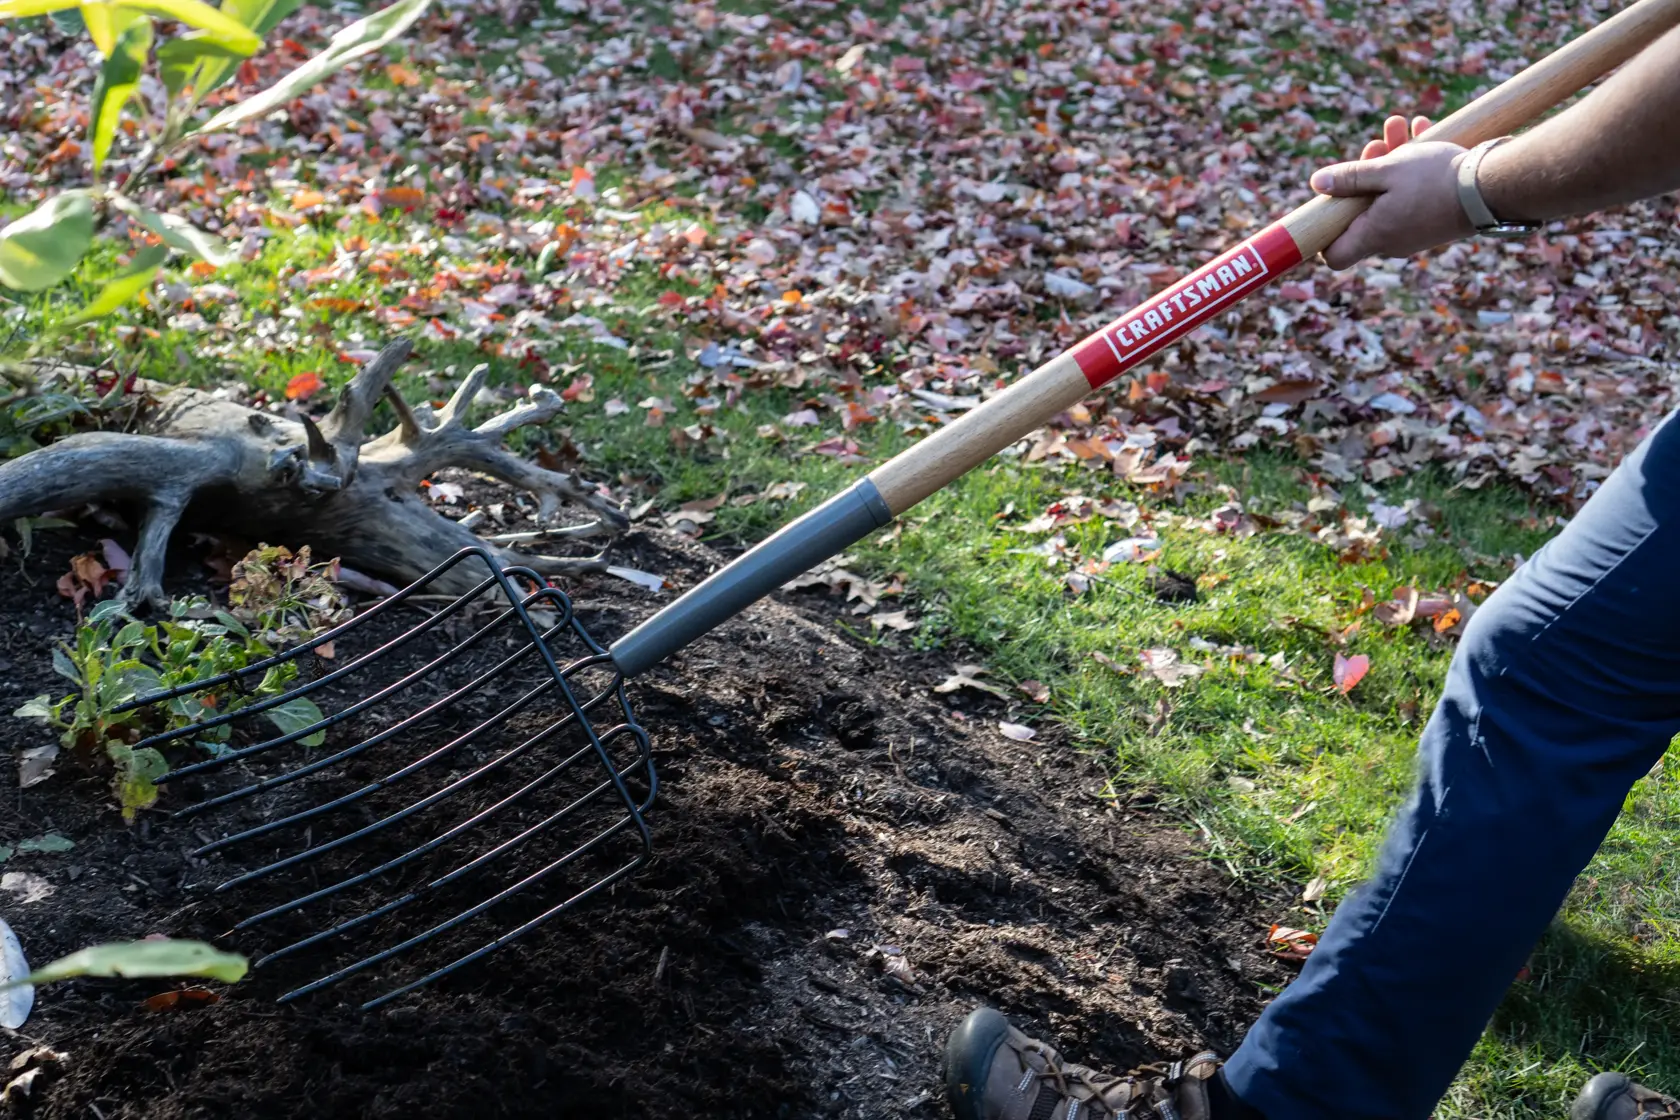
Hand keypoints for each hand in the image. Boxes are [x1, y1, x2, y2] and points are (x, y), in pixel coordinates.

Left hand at [1309, 114, 1472, 269]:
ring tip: (1400, 126)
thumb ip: (1351, 177)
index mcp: (1373, 235)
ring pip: (1390, 197)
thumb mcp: (1388, 170)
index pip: (1334, 256)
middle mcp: (1391, 241)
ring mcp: (1413, 233)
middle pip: (1362, 212)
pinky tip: (1423, 131)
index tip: (1328, 204)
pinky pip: (1413, 196)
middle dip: (1365, 175)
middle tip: (1377, 145)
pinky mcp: (1433, 220)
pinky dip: (1413, 169)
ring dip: (1392, 162)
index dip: (1324, 234)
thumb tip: (1318, 183)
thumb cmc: (1437, 179)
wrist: (1495, 186)